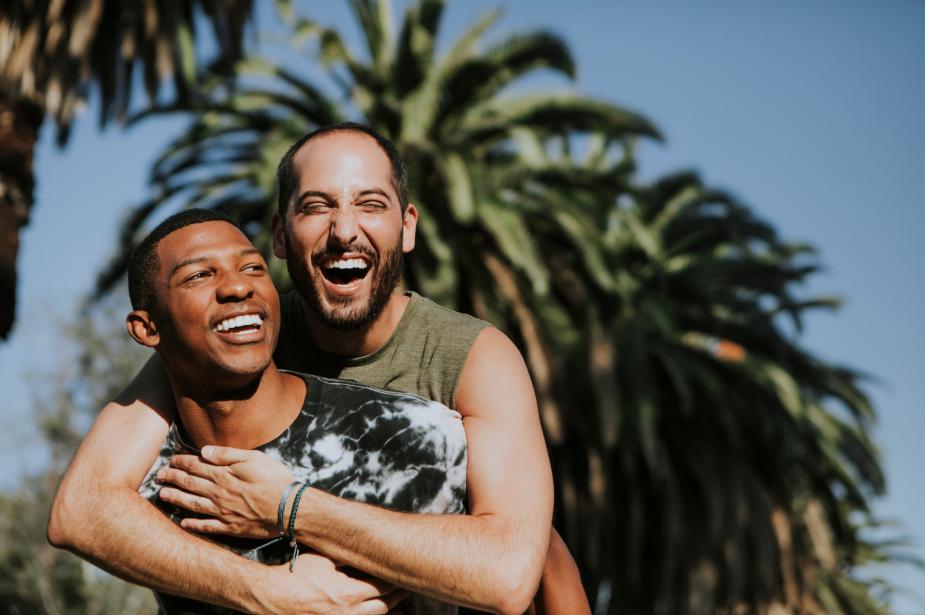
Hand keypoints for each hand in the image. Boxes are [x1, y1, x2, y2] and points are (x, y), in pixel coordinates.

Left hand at [157, 446, 292, 537]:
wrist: (288, 508)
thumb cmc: (275, 479)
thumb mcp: (254, 458)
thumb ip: (227, 454)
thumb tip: (204, 451)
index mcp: (223, 475)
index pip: (196, 466)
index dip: (181, 462)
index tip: (171, 460)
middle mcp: (218, 494)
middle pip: (190, 484)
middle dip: (173, 478)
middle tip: (159, 476)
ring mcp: (222, 512)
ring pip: (192, 504)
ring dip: (176, 499)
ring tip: (162, 495)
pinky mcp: (229, 527)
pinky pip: (205, 527)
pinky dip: (192, 525)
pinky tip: (182, 523)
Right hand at [254, 551, 408, 614]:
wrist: (271, 595)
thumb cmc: (296, 574)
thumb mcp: (325, 559)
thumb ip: (349, 557)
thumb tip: (369, 549)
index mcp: (350, 593)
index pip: (383, 585)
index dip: (395, 577)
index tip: (403, 569)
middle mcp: (349, 613)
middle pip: (384, 606)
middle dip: (396, 595)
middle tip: (405, 585)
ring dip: (386, 608)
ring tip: (395, 600)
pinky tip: (374, 610)